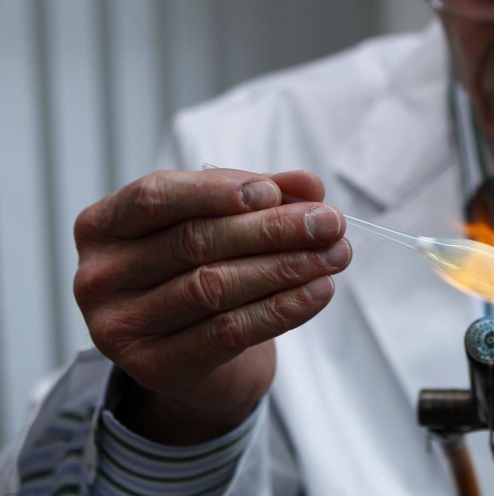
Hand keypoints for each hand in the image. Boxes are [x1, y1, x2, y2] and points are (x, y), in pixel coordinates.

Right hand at [73, 169, 350, 443]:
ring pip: (214, 286)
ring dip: (286, 267)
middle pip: (195, 241)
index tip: (274, 191)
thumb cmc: (204, 270)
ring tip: (336, 254)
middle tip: (330, 223)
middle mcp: (98, 275)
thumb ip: (261, 196)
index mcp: (104, 225)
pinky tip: (319, 291)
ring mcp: (118, 326)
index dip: (217, 190)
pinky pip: (229, 331)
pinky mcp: (154, 367)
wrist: (196, 358)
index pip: (157, 196)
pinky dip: (282, 308)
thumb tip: (308, 184)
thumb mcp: (224, 225)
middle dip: (272, 229)